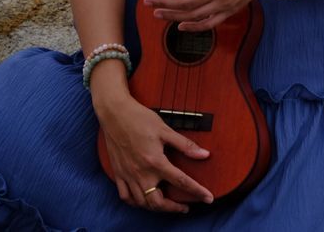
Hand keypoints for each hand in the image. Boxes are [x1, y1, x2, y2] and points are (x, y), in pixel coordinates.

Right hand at [94, 92, 212, 212]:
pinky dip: (136, 202)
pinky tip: (144, 200)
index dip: (197, 192)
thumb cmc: (140, 119)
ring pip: (141, 202)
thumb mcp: (166, 130)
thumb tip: (204, 155)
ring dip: (156, 208)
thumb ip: (185, 145)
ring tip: (167, 205)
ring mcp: (127, 175)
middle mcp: (140, 173)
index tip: (208, 198)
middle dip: (173, 208)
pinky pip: (125, 196)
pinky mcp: (118, 174)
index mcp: (155, 162)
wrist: (115, 114)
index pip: (181, 182)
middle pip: (157, 202)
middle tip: (185, 207)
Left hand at [144, 0, 283, 31]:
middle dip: (163, 2)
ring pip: (194, 15)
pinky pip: (209, 24)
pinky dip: (194, 28)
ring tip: (157, 13)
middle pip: (184, 2)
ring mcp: (224, 3)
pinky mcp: (229, 11)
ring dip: (173, 16)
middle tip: (147, 1)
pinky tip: (180, 26)